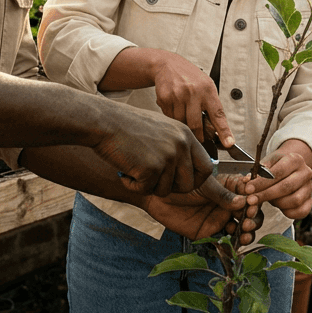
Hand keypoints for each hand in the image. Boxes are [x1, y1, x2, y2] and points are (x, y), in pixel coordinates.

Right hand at [94, 106, 213, 196]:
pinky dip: (133, 185)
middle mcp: (181, 145)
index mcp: (185, 134)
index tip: (180, 182)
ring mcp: (167, 156)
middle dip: (171, 189)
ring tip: (134, 169)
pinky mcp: (151, 167)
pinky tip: (125, 170)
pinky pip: (146, 190)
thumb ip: (177, 146)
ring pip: (166, 190)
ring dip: (148, 186)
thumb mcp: (161, 129)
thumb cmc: (127, 126)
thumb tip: (188, 170)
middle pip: (189, 184)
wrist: (104, 122)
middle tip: (152, 180)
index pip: (207, 167)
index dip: (195, 180)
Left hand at [143, 175, 252, 242]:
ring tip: (244, 231)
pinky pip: (227, 240)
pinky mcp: (211, 232)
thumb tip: (244, 201)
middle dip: (253, 217)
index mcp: (230, 187)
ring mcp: (221, 218)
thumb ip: (223, 194)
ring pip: (242, 228)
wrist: (158, 194)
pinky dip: (235, 243)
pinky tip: (237, 243)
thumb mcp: (205, 185)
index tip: (253, 202)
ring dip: (248, 231)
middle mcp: (229, 204)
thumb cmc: (181, 181)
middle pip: (251, 213)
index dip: (255, 199)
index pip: (251, 194)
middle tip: (247, 219)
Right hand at [150, 51, 233, 147]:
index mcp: (207, 90)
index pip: (218, 114)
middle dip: (198, 135)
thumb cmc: (189, 76)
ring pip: (181, 123)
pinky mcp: (165, 98)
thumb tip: (218, 129)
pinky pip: (170, 118)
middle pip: (196, 124)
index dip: (224, 131)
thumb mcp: (206, 85)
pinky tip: (174, 106)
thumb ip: (212, 105)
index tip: (228, 143)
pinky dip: (172, 117)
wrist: (168, 65)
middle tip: (199, 138)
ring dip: (183, 124)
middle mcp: (193, 92)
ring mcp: (178, 95)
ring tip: (183, 112)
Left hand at [243, 139, 311, 219]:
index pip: (278, 172)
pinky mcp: (310, 201)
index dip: (262, 182)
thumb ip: (256, 172)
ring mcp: (309, 188)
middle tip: (251, 200)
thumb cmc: (276, 167)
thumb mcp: (267, 163)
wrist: (292, 170)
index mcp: (295, 159)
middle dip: (266, 195)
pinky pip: (300, 211)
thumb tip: (245, 182)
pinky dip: (288, 212)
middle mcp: (306, 172)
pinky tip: (278, 207)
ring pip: (294, 200)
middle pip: (286, 187)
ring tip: (267, 200)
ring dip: (277, 203)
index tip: (248, 189)